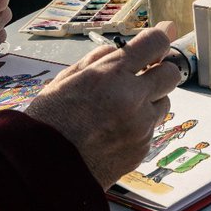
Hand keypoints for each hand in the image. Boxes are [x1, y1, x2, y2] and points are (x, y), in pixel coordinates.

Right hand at [24, 22, 181, 187]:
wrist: (39, 172)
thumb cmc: (48, 122)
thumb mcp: (67, 78)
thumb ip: (100, 59)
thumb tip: (124, 47)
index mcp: (111, 75)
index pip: (155, 43)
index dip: (159, 38)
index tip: (160, 38)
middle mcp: (132, 99)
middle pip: (171, 73)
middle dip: (158, 72)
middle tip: (139, 78)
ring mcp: (140, 127)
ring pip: (164, 103)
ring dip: (149, 102)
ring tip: (118, 112)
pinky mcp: (142, 150)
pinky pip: (150, 130)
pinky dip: (138, 128)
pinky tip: (112, 134)